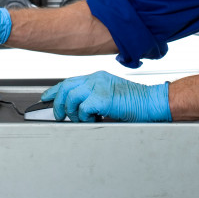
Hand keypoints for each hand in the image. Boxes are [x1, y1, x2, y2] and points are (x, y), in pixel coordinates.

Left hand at [41, 71, 171, 121]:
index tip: (46, 98)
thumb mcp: (111, 95)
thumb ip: (94, 97)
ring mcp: (99, 86)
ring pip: (71, 98)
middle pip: (66, 88)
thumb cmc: (136, 102)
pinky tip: (92, 120)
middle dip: (58, 103)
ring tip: (81, 120)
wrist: (152, 102)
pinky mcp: (103, 98)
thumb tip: (77, 109)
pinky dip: (84, 118)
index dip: (55, 90)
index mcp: (98, 77)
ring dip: (72, 112)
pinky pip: (83, 109)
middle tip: (59, 115)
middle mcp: (96, 78)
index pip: (69, 81)